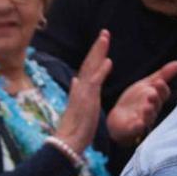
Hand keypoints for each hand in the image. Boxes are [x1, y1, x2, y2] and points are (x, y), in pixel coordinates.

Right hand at [54, 30, 112, 154]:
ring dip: (98, 52)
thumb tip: (75, 80)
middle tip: (105, 32)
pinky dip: (101, 71)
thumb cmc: (75, 131)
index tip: (101, 44)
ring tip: (105, 37)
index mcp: (80, 91)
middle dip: (97, 48)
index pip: (87, 69)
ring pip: (90, 68)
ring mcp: (82, 93)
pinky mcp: (86, 100)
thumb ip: (78, 93)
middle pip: (88, 63)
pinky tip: (108, 61)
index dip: (94, 56)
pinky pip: (95, 83)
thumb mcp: (78, 108)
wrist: (68, 143)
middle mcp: (80, 89)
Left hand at [106, 61, 176, 144]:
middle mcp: (152, 111)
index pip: (163, 94)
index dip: (162, 89)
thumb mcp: (146, 85)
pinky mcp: (132, 129)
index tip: (158, 82)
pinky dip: (138, 126)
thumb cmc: (134, 101)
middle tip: (152, 94)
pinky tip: (139, 123)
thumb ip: (162, 75)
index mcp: (156, 99)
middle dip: (155, 99)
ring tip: (147, 107)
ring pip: (149, 117)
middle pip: (157, 105)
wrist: (117, 118)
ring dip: (149, 112)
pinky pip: (137, 129)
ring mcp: (143, 120)